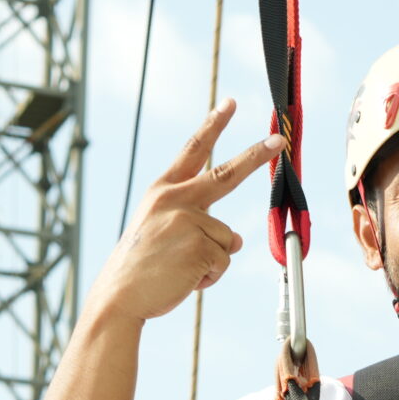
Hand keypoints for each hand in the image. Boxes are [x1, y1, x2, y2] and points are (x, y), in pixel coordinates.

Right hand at [89, 101, 280, 324]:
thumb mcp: (160, 231)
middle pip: (227, 174)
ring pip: (227, 240)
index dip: (213, 125)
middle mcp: (175, 199)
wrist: (119, 295)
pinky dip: (209, 277)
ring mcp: (188, 221)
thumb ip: (196, 224)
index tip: (230, 103)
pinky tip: (182, 279)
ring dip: (211, 262)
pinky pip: (223, 262)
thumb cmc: (138, 267)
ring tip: (178, 269)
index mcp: (162, 191)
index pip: (193, 150)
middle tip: (279, 139)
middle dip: (256, 155)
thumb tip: (235, 239)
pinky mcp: (200, 246)